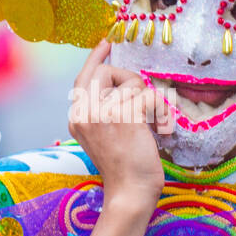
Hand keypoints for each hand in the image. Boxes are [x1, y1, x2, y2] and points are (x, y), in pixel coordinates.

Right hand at [69, 42, 172, 235]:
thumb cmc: (124, 168)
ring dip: (148, 98)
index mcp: (76, 118)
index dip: (96, 58)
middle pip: (105, 71)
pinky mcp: (123, 116)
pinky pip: (145, 94)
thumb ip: (102, 110)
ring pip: (129, 81)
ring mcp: (101, 113)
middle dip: (128, 79)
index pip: (83, 78)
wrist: (130, 193)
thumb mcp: (102, 136)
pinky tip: (159, 128)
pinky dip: (159, 109)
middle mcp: (83, 113)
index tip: (106, 42)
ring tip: (152, 122)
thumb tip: (118, 81)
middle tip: (141, 100)